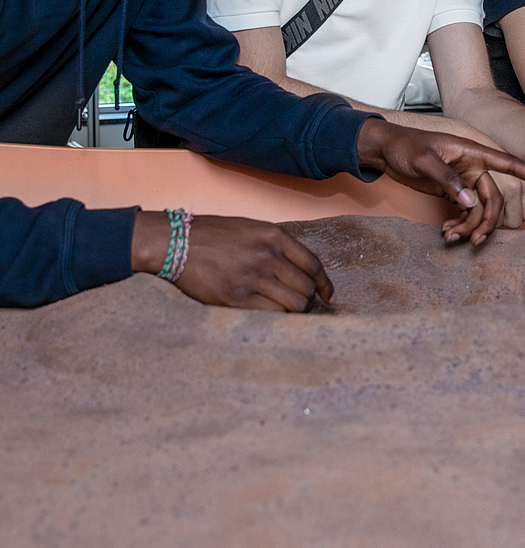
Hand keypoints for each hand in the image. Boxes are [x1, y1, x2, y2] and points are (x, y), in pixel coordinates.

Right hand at [132, 212, 332, 311]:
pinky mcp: (236, 299)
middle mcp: (267, 256)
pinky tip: (268, 316)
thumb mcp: (250, 228)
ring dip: (293, 312)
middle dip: (308, 300)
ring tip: (283, 311)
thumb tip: (299, 271)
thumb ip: (276, 246)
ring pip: (294, 305)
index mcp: (274, 236)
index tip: (327, 295)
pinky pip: (271, 315)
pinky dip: (275, 319)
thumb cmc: (211, 235)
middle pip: (306, 288)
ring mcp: (252, 278)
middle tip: (301, 306)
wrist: (173, 243)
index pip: (313, 264)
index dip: (325, 284)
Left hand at [356, 118, 524, 244]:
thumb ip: (447, 179)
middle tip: (476, 239)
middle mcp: (474, 167)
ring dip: (471, 226)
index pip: (508, 163)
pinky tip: (447, 232)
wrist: (385, 149)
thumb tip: (469, 201)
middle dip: (489, 220)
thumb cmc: (405, 146)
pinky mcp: (454, 192)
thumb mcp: (424, 159)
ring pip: (481, 209)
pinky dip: (460, 225)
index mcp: (473, 152)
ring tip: (451, 237)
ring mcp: (465, 181)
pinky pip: (466, 212)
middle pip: (495, 197)